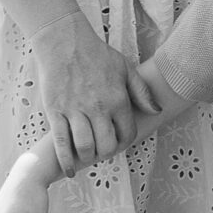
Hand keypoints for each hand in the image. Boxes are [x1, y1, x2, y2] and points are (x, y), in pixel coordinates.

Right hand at [31, 23, 139, 173]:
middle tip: (102, 151)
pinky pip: (61, 143)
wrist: (64, 41)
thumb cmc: (96, 54)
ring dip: (88, 157)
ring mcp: (75, 111)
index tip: (117, 143)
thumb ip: (142, 92)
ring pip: (85, 147)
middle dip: (106, 153)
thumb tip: (157, 111)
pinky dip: (66, 160)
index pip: (127, 134)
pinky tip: (69, 170)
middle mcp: (98, 108)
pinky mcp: (55, 112)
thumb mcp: (126, 68)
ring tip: (87, 156)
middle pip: (106, 146)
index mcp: (117, 99)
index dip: (124, 143)